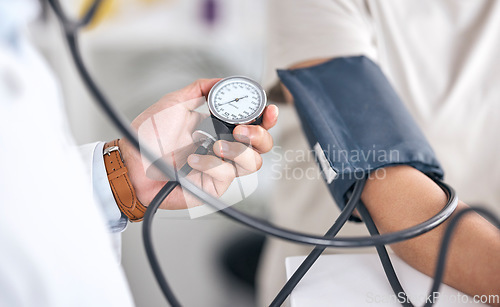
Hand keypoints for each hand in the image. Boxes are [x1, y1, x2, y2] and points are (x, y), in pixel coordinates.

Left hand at [119, 78, 277, 208]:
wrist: (134, 163)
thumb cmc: (149, 136)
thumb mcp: (175, 103)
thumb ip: (201, 89)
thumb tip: (223, 81)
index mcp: (219, 126)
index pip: (253, 122)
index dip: (267, 117)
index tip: (268, 112)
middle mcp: (224, 147)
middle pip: (262, 144)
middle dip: (259, 135)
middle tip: (242, 131)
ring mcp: (221, 167)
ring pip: (252, 162)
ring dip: (237, 152)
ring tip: (215, 147)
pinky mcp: (215, 186)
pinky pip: (228, 175)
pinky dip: (211, 165)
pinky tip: (192, 162)